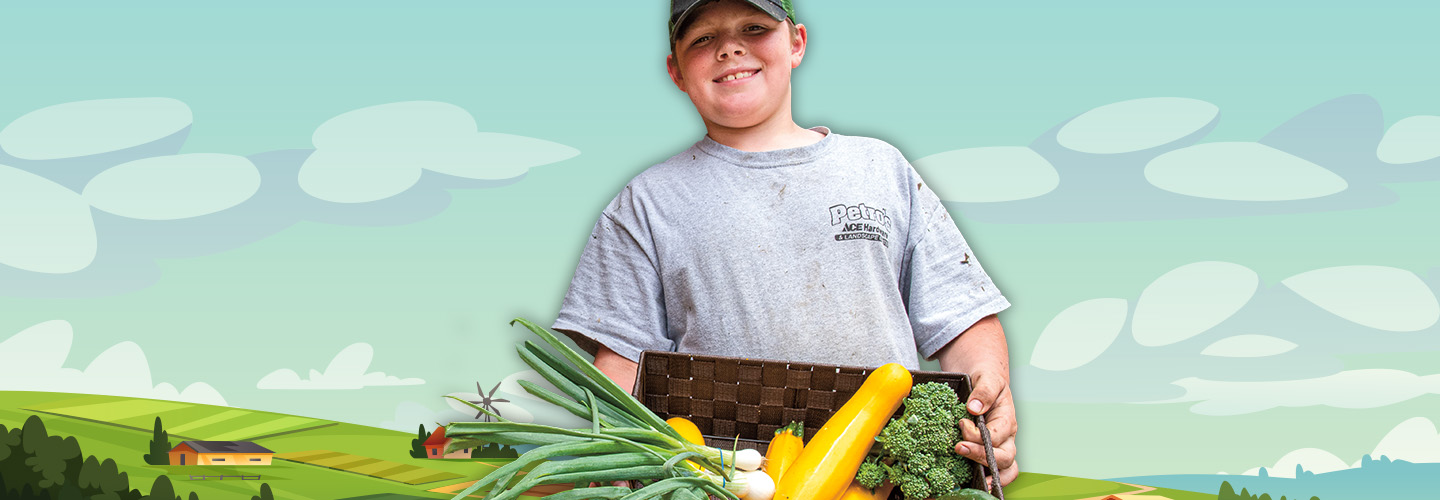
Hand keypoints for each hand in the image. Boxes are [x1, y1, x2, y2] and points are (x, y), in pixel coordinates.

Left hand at [954, 366, 1017, 487]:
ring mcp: (999, 447)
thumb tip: (974, 407)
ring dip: (991, 474)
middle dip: (982, 456)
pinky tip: (974, 481)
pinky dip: (989, 479)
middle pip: (1004, 457)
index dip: (979, 435)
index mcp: (1007, 419)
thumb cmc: (987, 381)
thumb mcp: (987, 378)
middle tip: (959, 448)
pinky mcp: (988, 452)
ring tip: (978, 480)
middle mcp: (1006, 437)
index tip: (962, 424)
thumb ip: (984, 391)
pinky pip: (996, 472)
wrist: (983, 382)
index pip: (997, 435)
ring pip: (1005, 469)